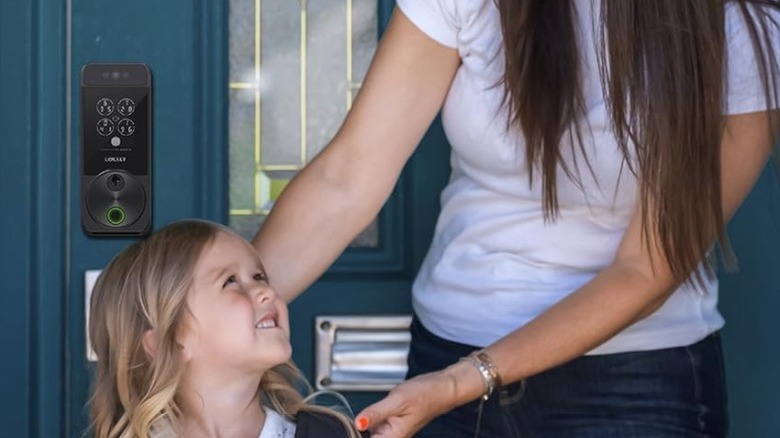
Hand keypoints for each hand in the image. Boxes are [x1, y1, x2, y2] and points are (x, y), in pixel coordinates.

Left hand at [354, 361, 483, 437]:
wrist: (440, 387)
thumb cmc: (425, 394)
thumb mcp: (397, 401)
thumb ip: (375, 413)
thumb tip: (357, 423)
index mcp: (393, 437)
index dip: (357, 433)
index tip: (358, 422)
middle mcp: (392, 437)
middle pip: (366, 437)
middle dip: (360, 427)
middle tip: (369, 413)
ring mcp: (391, 431)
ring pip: (368, 431)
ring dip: (364, 422)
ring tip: (378, 409)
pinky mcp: (390, 423)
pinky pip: (374, 424)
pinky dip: (371, 417)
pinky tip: (377, 409)